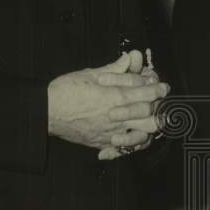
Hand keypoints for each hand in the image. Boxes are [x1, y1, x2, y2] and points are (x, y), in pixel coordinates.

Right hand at [47, 53, 168, 155]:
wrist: (45, 111)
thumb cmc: (65, 91)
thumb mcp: (90, 74)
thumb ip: (114, 69)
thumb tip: (129, 59)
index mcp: (114, 97)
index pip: (145, 94)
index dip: (158, 90)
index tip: (164, 88)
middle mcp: (115, 117)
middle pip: (149, 117)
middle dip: (159, 109)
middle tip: (161, 105)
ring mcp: (109, 133)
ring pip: (141, 136)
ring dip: (149, 129)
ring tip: (151, 122)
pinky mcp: (101, 143)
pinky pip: (123, 150)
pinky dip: (131, 146)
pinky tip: (134, 138)